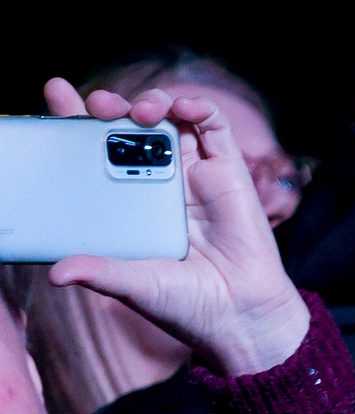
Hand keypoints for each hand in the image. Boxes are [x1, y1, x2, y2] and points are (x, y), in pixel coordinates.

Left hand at [43, 83, 311, 376]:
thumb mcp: (132, 283)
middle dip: (110, 107)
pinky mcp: (230, 172)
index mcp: (129, 202)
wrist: (239, 316)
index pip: (96, 150)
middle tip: (97, 107)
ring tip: (141, 111)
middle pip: (129, 127)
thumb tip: (56, 273)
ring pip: (170, 119)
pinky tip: (183, 107)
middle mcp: (159, 183)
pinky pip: (215, 127)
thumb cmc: (186, 303)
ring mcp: (195, 175)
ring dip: (152, 102)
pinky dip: (199, 108)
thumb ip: (98, 271)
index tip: (57, 96)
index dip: (75, 121)